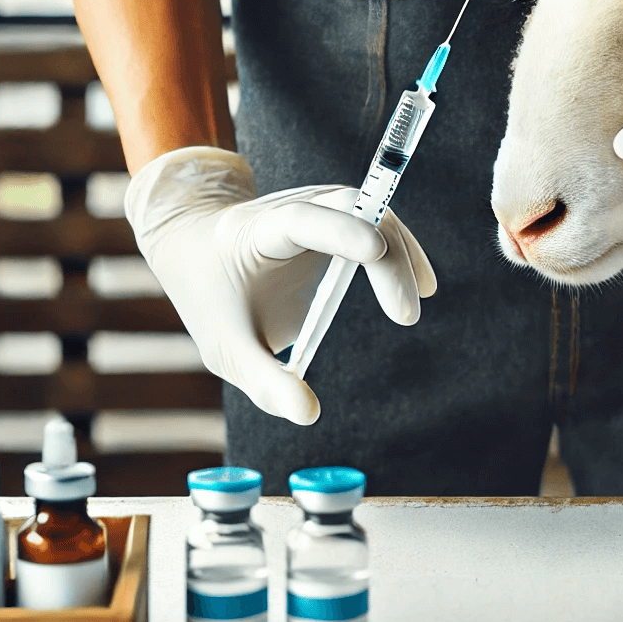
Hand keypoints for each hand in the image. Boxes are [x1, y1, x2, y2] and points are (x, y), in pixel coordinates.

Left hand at [124, 147, 435, 423]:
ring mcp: (322, 208)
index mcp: (259, 232)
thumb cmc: (212, 297)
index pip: (302, 221)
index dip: (339, 230)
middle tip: (405, 314)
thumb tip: (308, 414)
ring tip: (412, 305)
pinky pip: (379, 227)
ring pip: (374, 215)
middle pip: (353, 213)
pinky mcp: (340, 220)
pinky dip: (401, 256)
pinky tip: (423, 284)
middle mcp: (297, 207)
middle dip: (387, 257)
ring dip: (402, 257)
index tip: (374, 251)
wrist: (199, 250)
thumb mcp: (226, 347)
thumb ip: (264, 381)